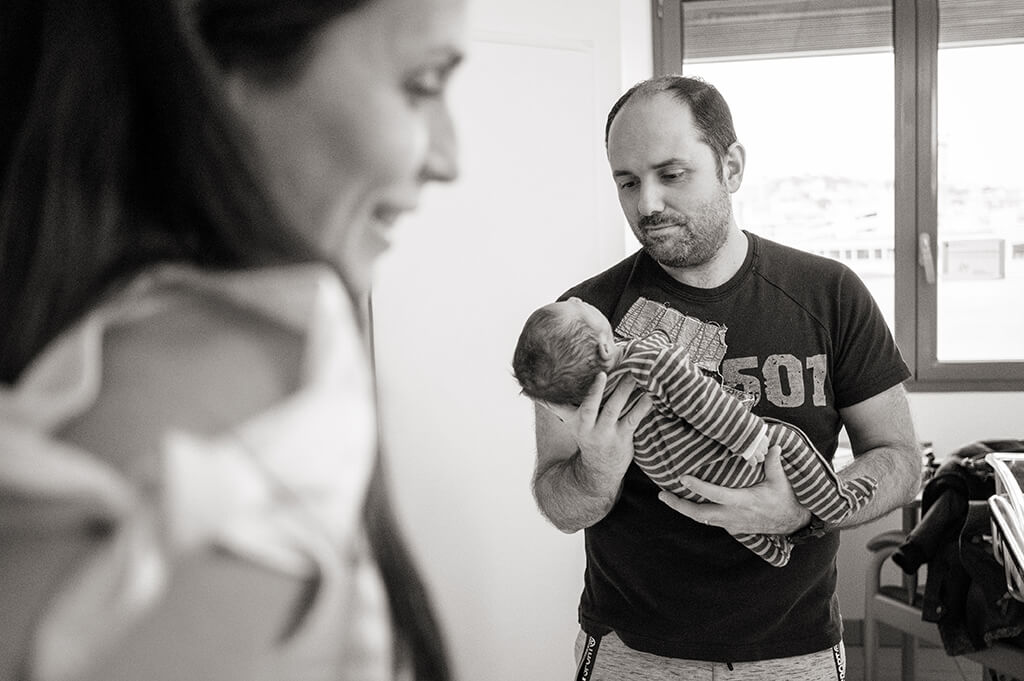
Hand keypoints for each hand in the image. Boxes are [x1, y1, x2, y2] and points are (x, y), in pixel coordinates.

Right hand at [546, 372, 653, 491]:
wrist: (599, 469)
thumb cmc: (587, 436)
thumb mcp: (570, 422)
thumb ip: (555, 406)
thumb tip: (532, 393)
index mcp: (576, 421)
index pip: (569, 405)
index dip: (577, 393)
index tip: (588, 376)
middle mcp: (589, 427)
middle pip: (592, 406)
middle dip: (598, 390)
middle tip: (607, 372)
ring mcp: (607, 432)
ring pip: (615, 409)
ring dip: (624, 391)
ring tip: (634, 374)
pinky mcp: (624, 437)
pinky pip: (633, 419)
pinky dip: (642, 406)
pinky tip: (650, 394)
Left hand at [657, 445, 811, 534]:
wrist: (791, 523)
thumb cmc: (785, 500)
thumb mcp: (780, 480)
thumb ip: (773, 462)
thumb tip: (771, 443)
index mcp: (744, 502)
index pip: (716, 495)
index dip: (698, 488)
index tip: (683, 478)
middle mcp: (733, 515)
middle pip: (699, 514)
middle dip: (679, 505)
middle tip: (662, 494)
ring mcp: (730, 523)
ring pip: (701, 519)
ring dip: (683, 509)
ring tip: (667, 497)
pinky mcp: (730, 527)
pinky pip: (708, 520)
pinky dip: (695, 512)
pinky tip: (684, 503)